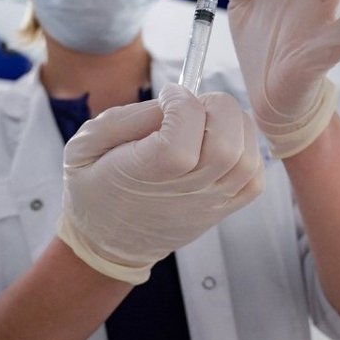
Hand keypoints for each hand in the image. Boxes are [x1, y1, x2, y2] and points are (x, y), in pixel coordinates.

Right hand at [57, 84, 263, 284]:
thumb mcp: (83, 148)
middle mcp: (183, 193)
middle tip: (193, 105)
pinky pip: (255, 178)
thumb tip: (168, 104)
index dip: (180, 105)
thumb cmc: (95, 188)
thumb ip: (121, 120)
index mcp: (142, 176)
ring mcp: (208, 203)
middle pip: (226, 146)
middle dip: (216, 108)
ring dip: (235, 126)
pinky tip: (221, 143)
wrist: (108, 242)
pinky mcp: (223, 209)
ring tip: (207, 120)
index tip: (167, 97)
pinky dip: (248, 152)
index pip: (180, 140)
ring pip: (247, 158)